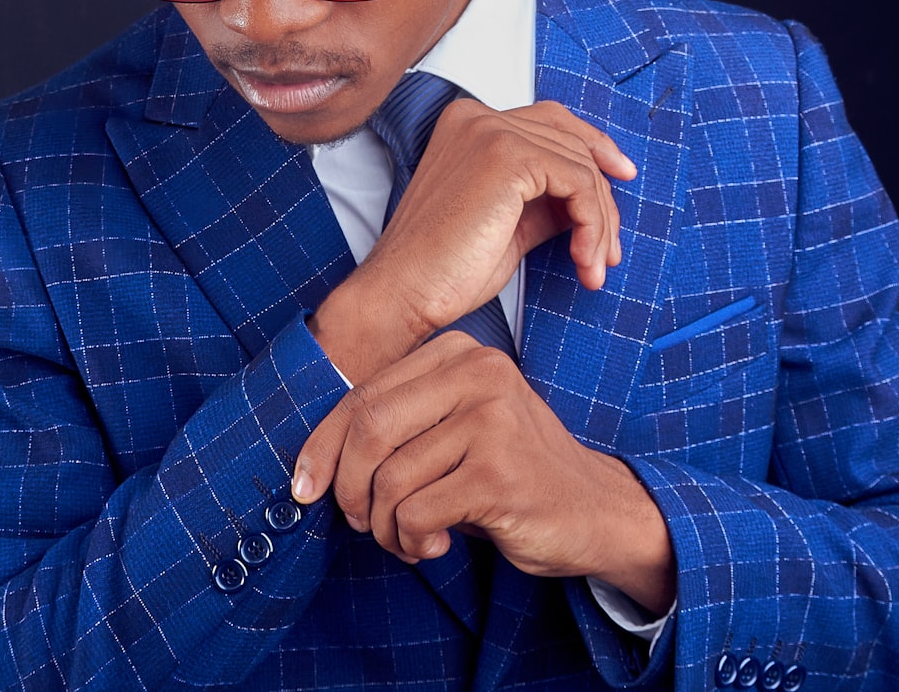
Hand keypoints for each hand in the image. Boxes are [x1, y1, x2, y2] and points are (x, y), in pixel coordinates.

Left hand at [292, 332, 674, 615]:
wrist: (593, 508)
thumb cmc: (509, 471)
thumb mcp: (453, 430)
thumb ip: (399, 428)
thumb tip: (314, 467)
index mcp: (460, 353)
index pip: (363, 394)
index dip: (322, 445)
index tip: (305, 485)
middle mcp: (478, 373)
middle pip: (368, 428)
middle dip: (347, 487)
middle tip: (358, 520)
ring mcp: (491, 420)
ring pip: (388, 478)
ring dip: (383, 525)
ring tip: (408, 537)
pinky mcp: (498, 473)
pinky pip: (414, 514)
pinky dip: (409, 542)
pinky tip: (433, 545)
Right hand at [310, 99, 635, 382]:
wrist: (406, 291)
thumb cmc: (446, 267)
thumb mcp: (508, 220)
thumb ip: (544, 197)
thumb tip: (591, 198)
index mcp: (469, 124)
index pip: (550, 121)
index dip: (593, 148)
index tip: (621, 179)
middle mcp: (478, 117)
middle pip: (572, 143)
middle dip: (601, 201)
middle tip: (610, 251)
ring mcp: (491, 132)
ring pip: (581, 166)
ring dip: (599, 223)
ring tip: (595, 266)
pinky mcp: (507, 158)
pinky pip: (578, 182)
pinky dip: (591, 224)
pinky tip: (584, 260)